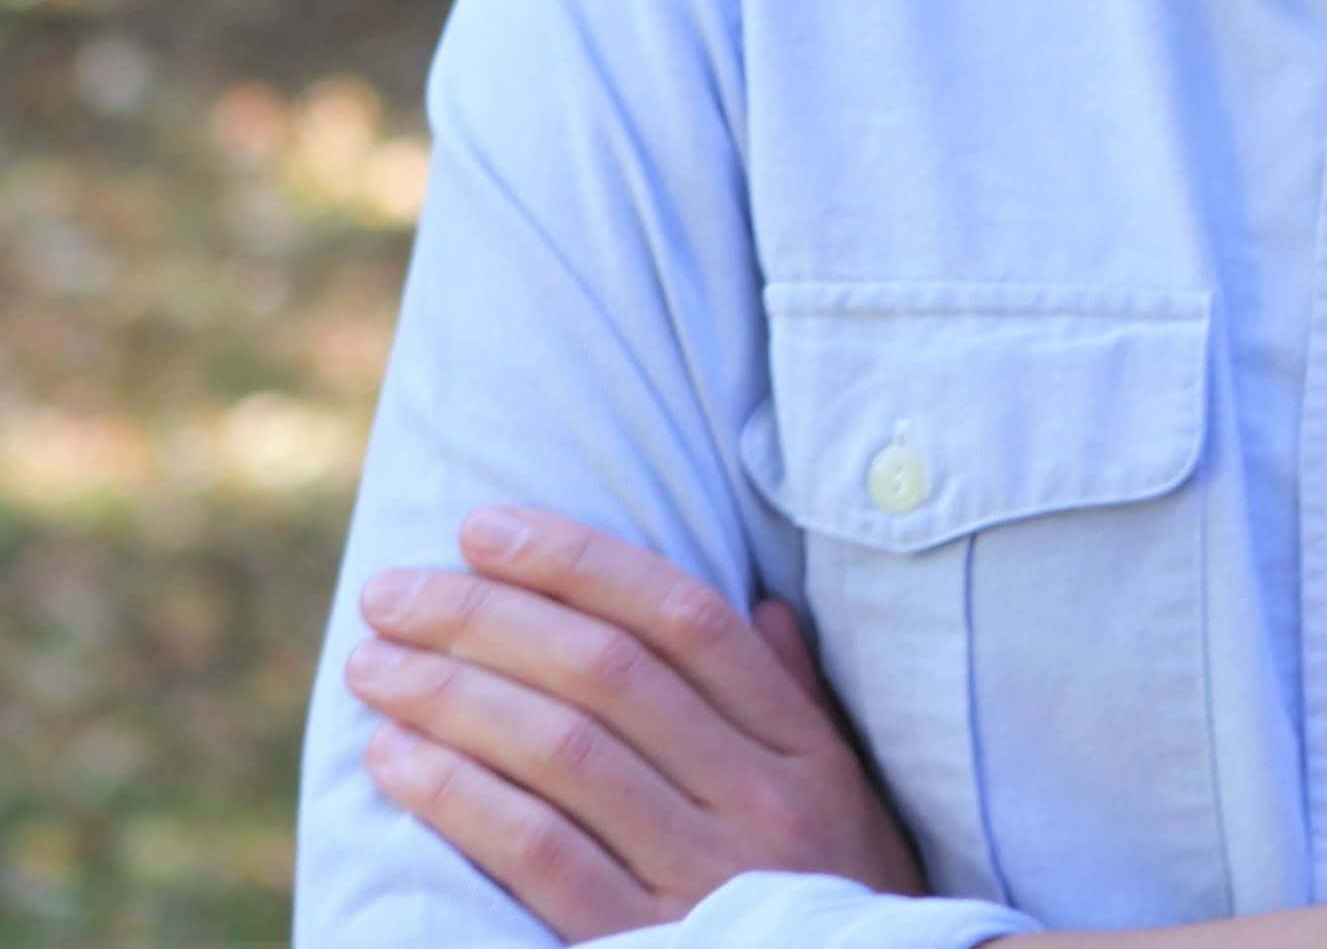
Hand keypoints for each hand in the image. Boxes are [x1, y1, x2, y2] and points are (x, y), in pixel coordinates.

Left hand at [347, 504, 924, 942]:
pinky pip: (537, 855)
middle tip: (394, 591)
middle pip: (608, 674)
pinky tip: (395, 761)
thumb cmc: (834, 894)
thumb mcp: (842, 792)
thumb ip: (796, 696)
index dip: (580, 562)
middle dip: (487, 617)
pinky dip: (459, 798)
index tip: (485, 528)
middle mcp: (755, 798)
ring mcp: (699, 877)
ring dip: (454, 698)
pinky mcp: (637, 944)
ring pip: (563, 754)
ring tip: (375, 667)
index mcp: (802, 746)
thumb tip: (757, 606)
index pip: (685, 619)